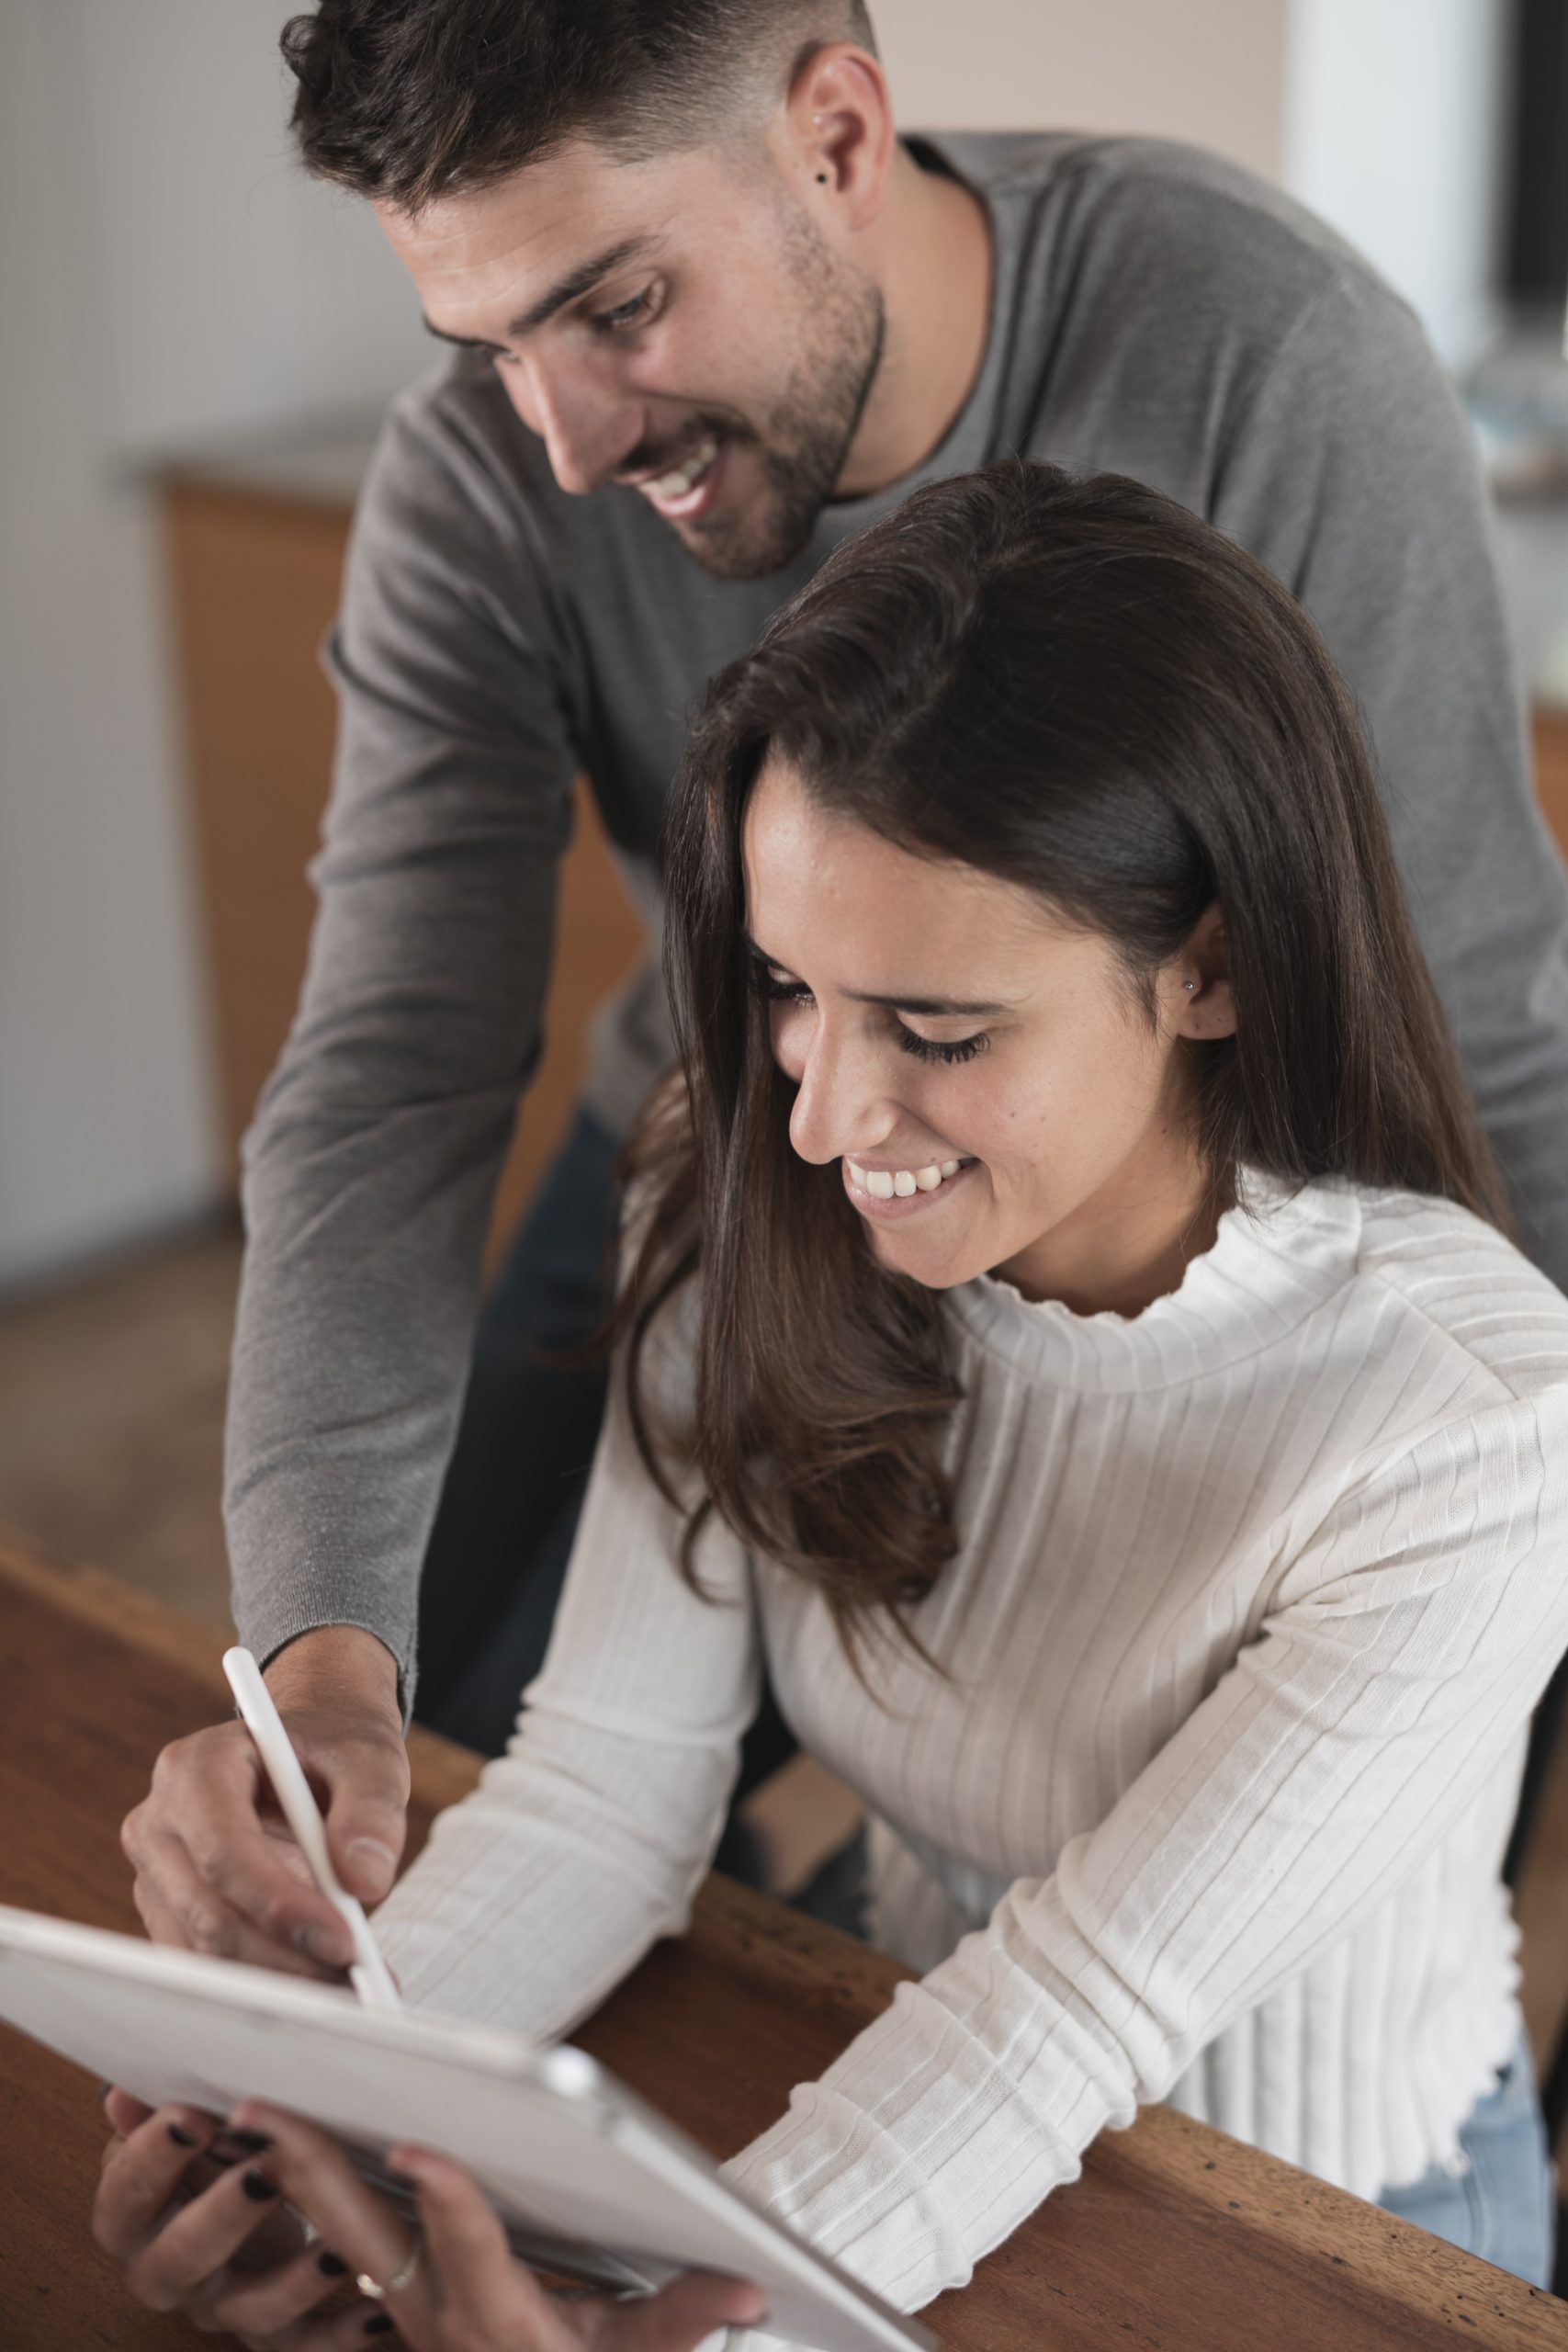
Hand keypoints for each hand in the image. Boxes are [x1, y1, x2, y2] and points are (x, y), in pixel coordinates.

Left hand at [93, 2088, 766, 2350]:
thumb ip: (684, 2321)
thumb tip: (745, 2285)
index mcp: (500, 2325)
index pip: (467, 2251)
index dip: (445, 2200)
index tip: (416, 2150)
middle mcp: (434, 2316)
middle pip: (361, 2236)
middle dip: (311, 2170)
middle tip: (259, 2110)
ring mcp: (403, 2306)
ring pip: (335, 2231)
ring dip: (292, 2171)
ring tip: (246, 2106)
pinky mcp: (394, 2293)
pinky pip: (336, 2238)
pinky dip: (302, 2189)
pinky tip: (272, 2139)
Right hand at [121, 1627, 409, 1976]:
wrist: (307, 1748)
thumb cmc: (333, 1746)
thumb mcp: (368, 1758)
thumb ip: (372, 1810)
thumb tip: (365, 1882)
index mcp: (197, 1766)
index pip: (223, 1850)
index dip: (279, 1905)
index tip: (342, 1941)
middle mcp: (160, 1821)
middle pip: (208, 1912)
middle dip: (283, 1958)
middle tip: (353, 1985)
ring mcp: (158, 1872)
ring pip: (204, 1950)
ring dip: (276, 1980)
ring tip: (347, 1988)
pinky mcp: (171, 1912)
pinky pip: (206, 1963)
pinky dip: (262, 1981)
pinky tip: (318, 1982)